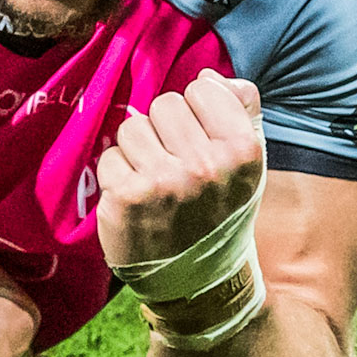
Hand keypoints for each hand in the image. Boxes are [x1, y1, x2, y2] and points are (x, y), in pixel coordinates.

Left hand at [96, 68, 265, 267]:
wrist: (197, 280)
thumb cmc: (219, 212)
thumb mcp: (246, 164)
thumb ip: (240, 111)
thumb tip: (208, 75)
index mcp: (244, 150)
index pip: (202, 89)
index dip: (195, 112)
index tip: (199, 142)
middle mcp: (207, 165)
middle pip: (164, 104)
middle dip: (164, 131)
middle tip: (175, 167)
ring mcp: (166, 181)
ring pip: (133, 127)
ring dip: (138, 152)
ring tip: (156, 183)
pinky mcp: (128, 196)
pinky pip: (110, 156)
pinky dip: (117, 175)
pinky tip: (135, 199)